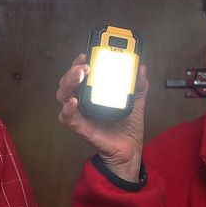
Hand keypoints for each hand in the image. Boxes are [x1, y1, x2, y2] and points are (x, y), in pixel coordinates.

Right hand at [55, 53, 149, 181]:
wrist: (130, 152)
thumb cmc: (128, 129)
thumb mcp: (137, 103)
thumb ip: (138, 86)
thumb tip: (142, 69)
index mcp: (94, 94)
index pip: (81, 75)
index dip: (80, 63)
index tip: (86, 54)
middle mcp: (84, 102)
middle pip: (68, 82)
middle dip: (73, 70)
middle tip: (85, 65)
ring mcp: (80, 115)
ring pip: (63, 95)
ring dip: (68, 83)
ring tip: (80, 75)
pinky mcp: (81, 128)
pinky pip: (67, 118)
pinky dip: (68, 109)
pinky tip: (74, 102)